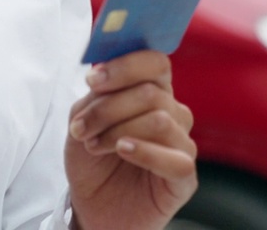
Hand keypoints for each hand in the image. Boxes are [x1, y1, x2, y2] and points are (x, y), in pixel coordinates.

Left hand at [64, 50, 197, 229]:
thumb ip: (97, 94)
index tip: (92, 80)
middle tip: (81, 127)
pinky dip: (144, 151)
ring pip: (160, 120)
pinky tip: (123, 151)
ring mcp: (182, 144)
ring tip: (93, 145)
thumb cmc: (91, 158)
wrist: (91, 204)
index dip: (125, 66)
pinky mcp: (185, 177)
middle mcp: (173, 113)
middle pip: (151, 92)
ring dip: (117, 130)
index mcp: (153, 92)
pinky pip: (176, 159)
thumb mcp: (84, 119)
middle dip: (108, 108)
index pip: (155, 62)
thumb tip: (102, 70)